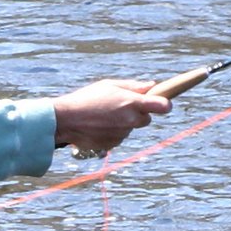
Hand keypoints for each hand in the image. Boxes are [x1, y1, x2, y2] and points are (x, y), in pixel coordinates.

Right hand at [51, 78, 171, 155]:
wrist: (65, 120)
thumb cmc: (86, 98)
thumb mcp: (109, 85)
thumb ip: (133, 86)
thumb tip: (152, 85)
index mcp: (132, 102)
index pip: (163, 106)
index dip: (165, 104)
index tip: (163, 103)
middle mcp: (130, 120)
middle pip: (146, 119)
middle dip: (138, 113)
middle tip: (120, 106)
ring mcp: (122, 134)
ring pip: (130, 128)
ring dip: (123, 122)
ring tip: (103, 115)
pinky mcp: (114, 144)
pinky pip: (119, 137)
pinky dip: (113, 132)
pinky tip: (98, 125)